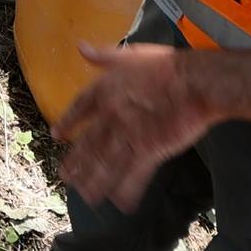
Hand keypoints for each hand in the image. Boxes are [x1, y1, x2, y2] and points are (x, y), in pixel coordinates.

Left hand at [55, 42, 216, 210]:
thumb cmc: (168, 67)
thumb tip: (81, 47)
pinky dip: (127, 191)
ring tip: (85, 196)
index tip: (56, 135)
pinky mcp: (150, 151)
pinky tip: (121, 203)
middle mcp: (111, 116)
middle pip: (89, 144)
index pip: (79, 109)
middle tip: (65, 177)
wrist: (195, 83)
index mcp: (105, 91)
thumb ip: (103, 55)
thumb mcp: (130, 55)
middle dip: (77, 163)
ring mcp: (129, 136)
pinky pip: (135, 176)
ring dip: (94, 182)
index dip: (67, 123)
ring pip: (106, 164)